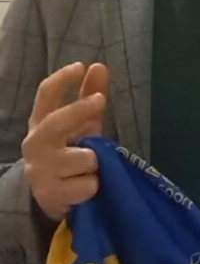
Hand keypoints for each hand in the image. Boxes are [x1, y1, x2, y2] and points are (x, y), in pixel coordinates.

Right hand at [22, 62, 108, 221]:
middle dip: (80, 109)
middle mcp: (36, 144)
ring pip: (84, 158)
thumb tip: (99, 66)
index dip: (61, 79)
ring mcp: (41, 170)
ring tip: (89, 169)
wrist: (53, 197)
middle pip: (57, 122)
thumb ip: (88, 97)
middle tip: (100, 100)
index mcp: (41, 123)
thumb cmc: (70, 153)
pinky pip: (88, 184)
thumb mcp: (80, 125)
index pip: (45, 95)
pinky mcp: (51, 194)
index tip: (80, 66)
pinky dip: (94, 186)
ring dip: (96, 163)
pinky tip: (85, 187)